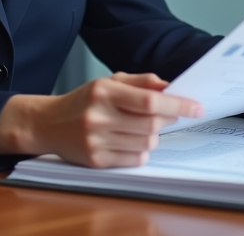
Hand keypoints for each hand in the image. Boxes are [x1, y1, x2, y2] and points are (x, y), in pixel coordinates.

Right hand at [0, 73, 202, 167]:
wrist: (47, 123)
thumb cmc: (83, 101)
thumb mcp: (108, 82)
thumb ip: (141, 82)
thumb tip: (170, 86)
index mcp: (104, 91)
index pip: (149, 100)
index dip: (177, 104)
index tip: (196, 107)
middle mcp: (99, 116)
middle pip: (151, 124)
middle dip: (167, 119)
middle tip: (168, 114)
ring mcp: (96, 140)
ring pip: (146, 143)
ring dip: (153, 136)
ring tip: (142, 127)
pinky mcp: (96, 160)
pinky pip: (135, 159)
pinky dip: (141, 151)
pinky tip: (130, 141)